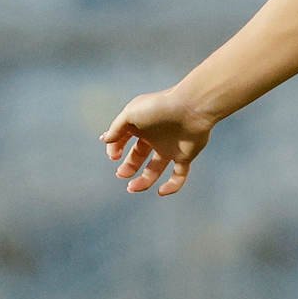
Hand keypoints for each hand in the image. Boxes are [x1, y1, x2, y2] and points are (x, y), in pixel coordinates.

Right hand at [100, 86, 217, 195]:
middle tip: (122, 174)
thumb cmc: (160, 107)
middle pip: (139, 156)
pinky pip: (179, 175)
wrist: (192, 108)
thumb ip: (117, 128)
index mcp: (142, 125)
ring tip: (132, 188)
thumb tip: (105, 140)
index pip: (124, 139)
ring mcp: (171, 147)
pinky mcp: (185, 156)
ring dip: (144, 181)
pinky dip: (172, 186)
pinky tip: (161, 191)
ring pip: (155, 169)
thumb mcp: (130, 113)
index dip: (116, 148)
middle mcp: (156, 137)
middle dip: (129, 167)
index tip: (114, 155)